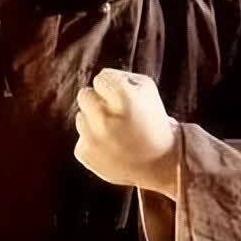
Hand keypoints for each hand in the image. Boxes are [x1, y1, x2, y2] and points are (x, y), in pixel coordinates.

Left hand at [74, 68, 180, 197]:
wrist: (160, 163)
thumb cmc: (153, 121)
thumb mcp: (148, 89)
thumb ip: (121, 76)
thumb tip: (99, 78)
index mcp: (123, 98)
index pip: (101, 78)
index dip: (113, 86)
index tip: (123, 98)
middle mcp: (104, 118)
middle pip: (84, 94)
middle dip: (98, 101)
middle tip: (114, 113)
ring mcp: (92, 138)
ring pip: (81, 117)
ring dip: (94, 122)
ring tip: (116, 132)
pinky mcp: (84, 153)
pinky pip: (81, 138)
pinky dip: (93, 142)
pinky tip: (111, 147)